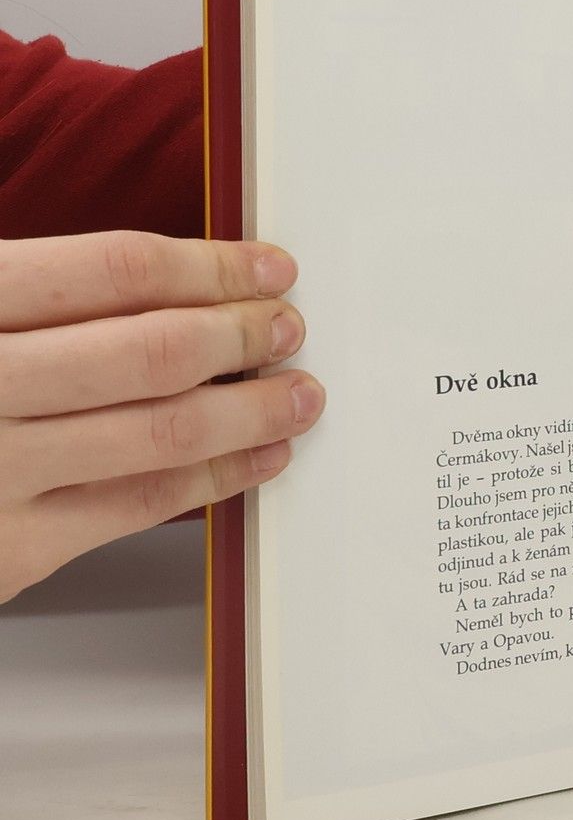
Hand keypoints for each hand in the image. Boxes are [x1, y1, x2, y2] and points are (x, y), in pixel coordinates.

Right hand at [0, 232, 323, 602]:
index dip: (211, 267)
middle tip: (289, 328)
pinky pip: (138, 506)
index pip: (115, 271)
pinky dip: (215, 477)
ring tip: (297, 394)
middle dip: (244, 335)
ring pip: (162, 431)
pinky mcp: (9, 553)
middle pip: (154, 350)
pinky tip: (255, 456)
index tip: (266, 267)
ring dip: (251, 410)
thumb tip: (174, 274)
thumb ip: (31, 292)